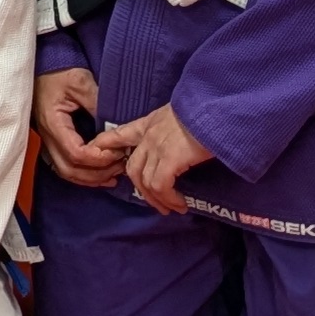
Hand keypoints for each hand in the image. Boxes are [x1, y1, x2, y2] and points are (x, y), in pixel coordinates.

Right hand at [35, 69, 123, 189]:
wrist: (42, 65)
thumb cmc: (59, 72)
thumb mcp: (80, 82)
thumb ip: (96, 103)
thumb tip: (113, 127)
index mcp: (54, 123)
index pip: (75, 153)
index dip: (98, 158)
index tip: (117, 152)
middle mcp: (48, 137)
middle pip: (70, 169)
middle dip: (97, 174)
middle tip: (119, 167)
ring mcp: (47, 140)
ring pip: (66, 172)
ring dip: (90, 178)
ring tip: (113, 175)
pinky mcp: (52, 140)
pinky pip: (65, 166)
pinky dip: (83, 174)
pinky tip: (99, 173)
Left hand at [88, 97, 215, 214]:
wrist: (216, 107)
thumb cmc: (203, 110)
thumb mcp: (180, 114)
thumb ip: (170, 129)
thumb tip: (177, 144)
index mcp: (148, 123)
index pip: (119, 134)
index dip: (105, 146)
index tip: (98, 156)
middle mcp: (148, 136)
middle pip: (132, 167)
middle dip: (141, 189)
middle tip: (156, 202)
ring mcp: (157, 148)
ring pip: (145, 181)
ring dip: (158, 199)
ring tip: (172, 208)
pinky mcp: (169, 160)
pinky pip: (160, 186)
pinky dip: (169, 199)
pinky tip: (180, 204)